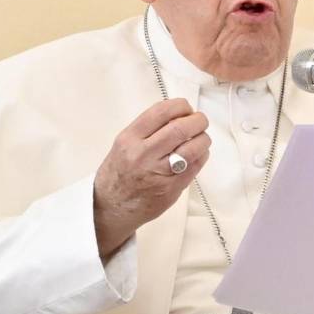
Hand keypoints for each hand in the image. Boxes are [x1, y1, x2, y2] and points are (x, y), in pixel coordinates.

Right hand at [92, 98, 209, 256]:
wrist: (110, 207)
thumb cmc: (118, 174)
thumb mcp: (124, 144)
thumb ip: (148, 129)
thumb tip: (178, 115)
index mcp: (129, 139)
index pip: (161, 112)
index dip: (180, 106)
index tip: (185, 108)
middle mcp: (143, 154)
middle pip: (180, 128)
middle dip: (197, 120)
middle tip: (200, 120)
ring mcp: (158, 173)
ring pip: (193, 147)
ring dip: (203, 138)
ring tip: (201, 137)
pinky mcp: (171, 188)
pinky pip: (195, 166)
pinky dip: (202, 155)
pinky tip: (199, 153)